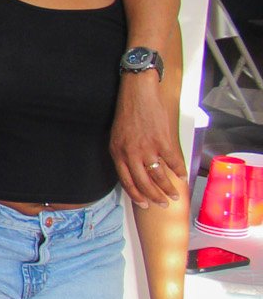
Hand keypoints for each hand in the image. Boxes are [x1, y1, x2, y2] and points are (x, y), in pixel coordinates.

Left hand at [110, 74, 182, 207]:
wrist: (137, 93)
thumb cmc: (126, 114)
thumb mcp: (116, 137)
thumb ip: (124, 154)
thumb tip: (133, 171)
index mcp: (117, 153)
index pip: (126, 182)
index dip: (136, 196)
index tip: (144, 205)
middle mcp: (131, 154)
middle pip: (143, 183)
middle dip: (154, 197)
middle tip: (163, 204)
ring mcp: (147, 148)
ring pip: (159, 176)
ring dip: (168, 188)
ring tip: (174, 195)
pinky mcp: (162, 141)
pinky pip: (173, 161)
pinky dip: (179, 170)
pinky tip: (183, 176)